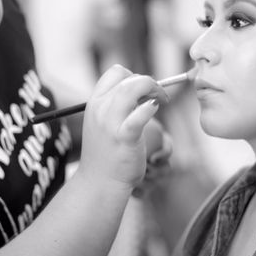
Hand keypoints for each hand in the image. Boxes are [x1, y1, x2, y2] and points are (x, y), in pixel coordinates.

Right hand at [77, 65, 169, 189]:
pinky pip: (139, 114)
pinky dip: (150, 108)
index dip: (134, 76)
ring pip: (132, 87)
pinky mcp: (124, 137)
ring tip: (160, 101)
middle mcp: (100, 109)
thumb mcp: (105, 124)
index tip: (145, 91)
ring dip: (153, 89)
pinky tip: (155, 110)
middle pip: (126, 77)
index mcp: (95, 103)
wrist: (99, 183)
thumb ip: (117, 107)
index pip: (115, 72)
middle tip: (159, 96)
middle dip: (148, 82)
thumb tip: (142, 93)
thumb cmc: (107, 154)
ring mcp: (110, 123)